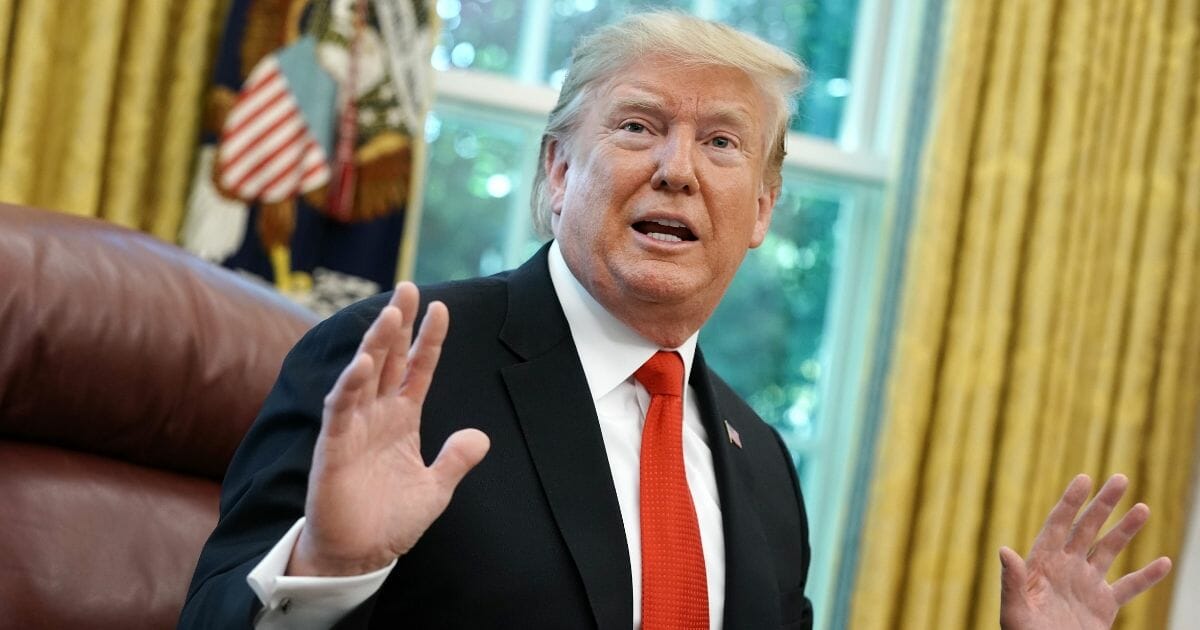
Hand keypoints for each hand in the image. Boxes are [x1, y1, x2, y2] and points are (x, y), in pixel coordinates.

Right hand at [287, 282, 490, 575]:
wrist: (358, 556)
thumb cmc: (390, 520)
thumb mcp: (435, 488)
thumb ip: (455, 460)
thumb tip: (481, 437)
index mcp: (402, 419)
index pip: (418, 369)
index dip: (429, 340)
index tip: (441, 308)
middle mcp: (377, 414)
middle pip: (389, 358)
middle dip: (398, 323)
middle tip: (407, 286)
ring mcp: (354, 426)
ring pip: (364, 374)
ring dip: (376, 344)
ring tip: (389, 313)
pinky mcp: (334, 445)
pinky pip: (341, 409)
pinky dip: (350, 385)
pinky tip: (362, 364)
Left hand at [999, 474, 1171, 628]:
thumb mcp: (1015, 611)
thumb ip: (1013, 582)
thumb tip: (1005, 550)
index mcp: (1042, 564)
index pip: (1058, 525)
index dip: (1071, 502)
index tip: (1085, 479)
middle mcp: (1065, 568)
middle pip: (1086, 529)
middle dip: (1103, 504)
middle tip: (1120, 479)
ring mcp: (1085, 585)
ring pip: (1109, 550)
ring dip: (1126, 530)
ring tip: (1143, 508)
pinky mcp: (1103, 605)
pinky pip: (1129, 587)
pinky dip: (1147, 577)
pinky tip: (1164, 562)